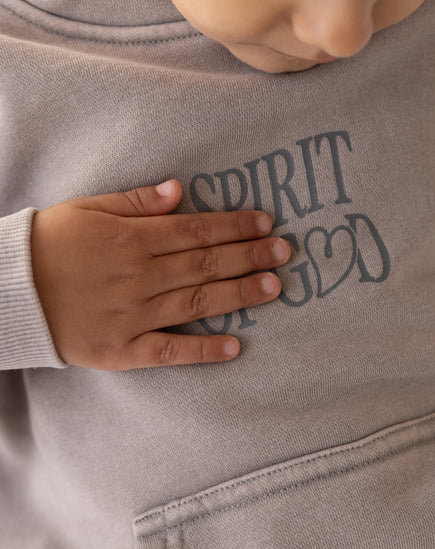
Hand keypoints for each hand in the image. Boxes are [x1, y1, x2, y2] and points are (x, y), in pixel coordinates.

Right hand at [30, 180, 290, 369]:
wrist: (8, 292)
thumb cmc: (48, 245)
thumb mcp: (87, 209)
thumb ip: (135, 202)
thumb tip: (180, 190)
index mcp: (132, 239)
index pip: (195, 230)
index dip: (234, 226)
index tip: (265, 223)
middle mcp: (140, 276)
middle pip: (206, 264)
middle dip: (250, 255)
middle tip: (286, 252)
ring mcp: (134, 315)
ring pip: (197, 302)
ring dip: (240, 294)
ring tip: (275, 287)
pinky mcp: (123, 349)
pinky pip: (169, 351)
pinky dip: (202, 350)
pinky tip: (235, 348)